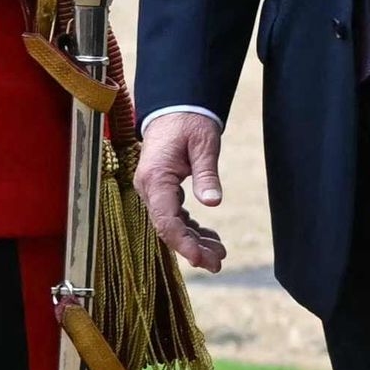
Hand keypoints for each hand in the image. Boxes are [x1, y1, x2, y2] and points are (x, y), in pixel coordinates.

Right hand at [139, 111, 226, 272]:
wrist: (176, 106)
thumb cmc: (190, 121)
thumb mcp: (204, 144)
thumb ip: (207, 174)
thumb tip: (213, 203)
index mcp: (156, 178)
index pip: (166, 220)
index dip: (183, 243)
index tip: (202, 259)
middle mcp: (150, 188)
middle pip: (168, 228)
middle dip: (192, 249)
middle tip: (218, 263)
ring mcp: (154, 190)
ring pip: (172, 225)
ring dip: (194, 242)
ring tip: (220, 253)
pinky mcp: (163, 189)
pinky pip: (175, 216)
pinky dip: (192, 229)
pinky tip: (211, 238)